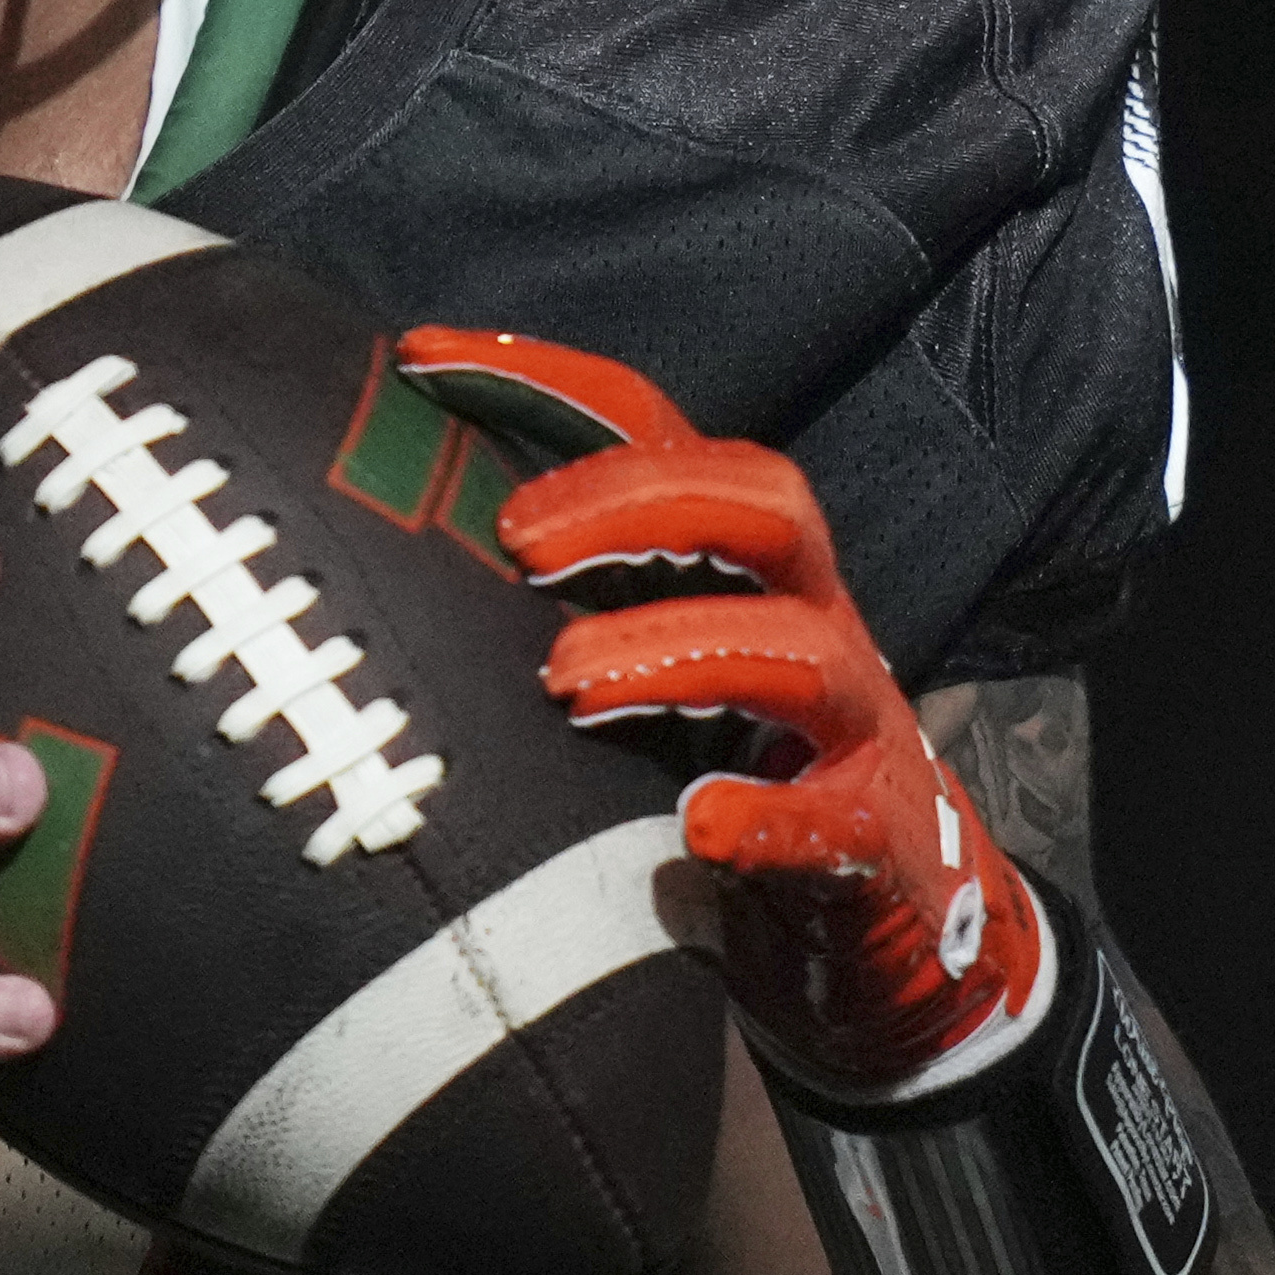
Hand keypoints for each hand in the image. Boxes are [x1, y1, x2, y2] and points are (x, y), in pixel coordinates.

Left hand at [387, 328, 1056, 1099]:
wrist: (890, 918)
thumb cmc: (738, 769)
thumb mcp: (651, 670)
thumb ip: (563, 610)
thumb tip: (383, 561)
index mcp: (742, 563)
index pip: (659, 431)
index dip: (547, 376)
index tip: (421, 356)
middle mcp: (812, 615)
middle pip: (761, 502)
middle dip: (636, 500)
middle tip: (518, 540)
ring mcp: (854, 727)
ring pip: (798, 649)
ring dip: (677, 648)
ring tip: (567, 681)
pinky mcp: (874, 838)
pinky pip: (834, 818)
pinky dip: (767, 818)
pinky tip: (699, 824)